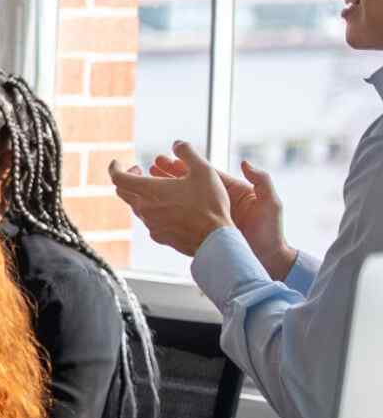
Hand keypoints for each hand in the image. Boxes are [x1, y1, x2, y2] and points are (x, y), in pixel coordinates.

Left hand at [106, 141, 236, 257]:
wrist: (215, 239)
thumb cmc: (209, 204)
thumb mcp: (204, 171)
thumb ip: (188, 153)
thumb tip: (178, 143)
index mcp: (149, 191)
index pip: (118, 178)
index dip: (115, 168)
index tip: (118, 162)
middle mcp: (144, 208)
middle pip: (123, 192)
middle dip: (127, 178)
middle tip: (139, 171)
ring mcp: (150, 224)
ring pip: (136, 206)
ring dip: (140, 194)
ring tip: (156, 187)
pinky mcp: (159, 236)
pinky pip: (148, 220)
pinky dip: (151, 209)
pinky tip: (167, 206)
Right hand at [160, 155, 299, 275]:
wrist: (269, 260)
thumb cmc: (272, 232)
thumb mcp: (271, 203)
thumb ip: (262, 181)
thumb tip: (245, 163)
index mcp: (232, 191)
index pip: (204, 175)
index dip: (185, 165)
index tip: (168, 157)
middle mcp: (217, 203)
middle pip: (189, 185)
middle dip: (169, 176)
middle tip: (150, 167)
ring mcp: (208, 218)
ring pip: (182, 203)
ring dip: (165, 194)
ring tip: (145, 186)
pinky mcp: (203, 233)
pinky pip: (182, 221)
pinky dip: (169, 215)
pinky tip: (155, 211)